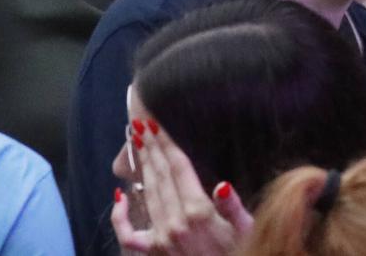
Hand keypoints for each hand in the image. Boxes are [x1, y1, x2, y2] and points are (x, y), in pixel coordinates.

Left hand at [112, 121, 251, 255]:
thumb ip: (232, 208)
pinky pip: (128, 233)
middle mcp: (175, 222)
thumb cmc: (240, 252)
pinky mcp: (152, 251)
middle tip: (141, 122)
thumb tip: (222, 185)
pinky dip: (119, 215)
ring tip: (137, 142)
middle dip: (151, 147)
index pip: (178, 168)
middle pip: (160, 175)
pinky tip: (118, 195)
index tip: (157, 123)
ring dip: (141, 166)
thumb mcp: (246, 229)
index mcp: (198, 212)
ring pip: (147, 193)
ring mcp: (160, 238)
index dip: (167, 143)